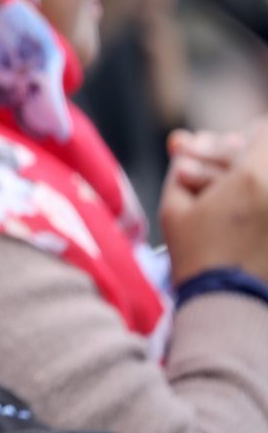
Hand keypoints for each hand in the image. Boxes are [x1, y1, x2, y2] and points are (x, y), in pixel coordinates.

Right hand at [161, 121, 267, 284]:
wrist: (226, 302)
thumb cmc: (195, 255)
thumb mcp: (173, 207)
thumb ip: (182, 165)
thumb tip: (186, 143)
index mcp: (252, 177)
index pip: (263, 130)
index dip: (245, 136)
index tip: (229, 148)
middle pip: (267, 152)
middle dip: (239, 156)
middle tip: (214, 174)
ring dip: (252, 180)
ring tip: (224, 198)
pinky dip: (260, 200)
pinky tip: (242, 213)